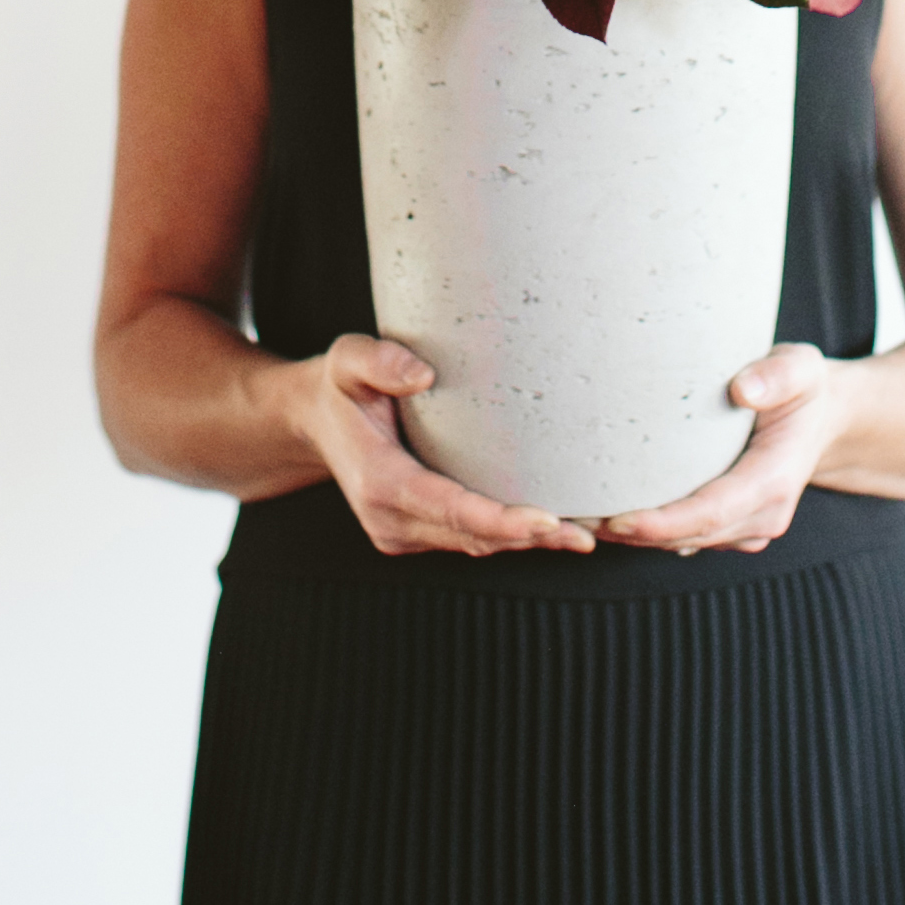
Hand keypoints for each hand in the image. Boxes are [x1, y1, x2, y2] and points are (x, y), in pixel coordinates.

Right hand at [294, 334, 595, 558]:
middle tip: (590, 532)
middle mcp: (391, 520)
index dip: (501, 521)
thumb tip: (422, 373)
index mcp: (379, 483)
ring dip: (528, 542)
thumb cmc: (340, 386)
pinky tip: (554, 525)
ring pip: (476, 544)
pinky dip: (510, 534)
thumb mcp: (346, 359)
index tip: (548, 520)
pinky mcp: (418, 530)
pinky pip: (470, 538)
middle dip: (531, 538)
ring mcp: (403, 532)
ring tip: (587, 533)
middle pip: (473, 537)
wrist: (314, 421)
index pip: (451, 509)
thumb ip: (378, 360)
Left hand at [593, 343, 849, 554]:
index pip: (710, 512)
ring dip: (633, 536)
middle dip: (632, 534)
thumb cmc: (805, 388)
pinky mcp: (731, 526)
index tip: (618, 519)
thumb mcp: (802, 369)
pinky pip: (686, 536)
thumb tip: (742, 388)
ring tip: (578, 518)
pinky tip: (606, 514)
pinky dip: (648, 530)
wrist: (823, 418)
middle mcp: (762, 517)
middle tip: (575, 519)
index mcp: (773, 482)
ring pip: (683, 542)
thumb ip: (777, 376)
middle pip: (688, 535)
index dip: (663, 523)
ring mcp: (747, 528)